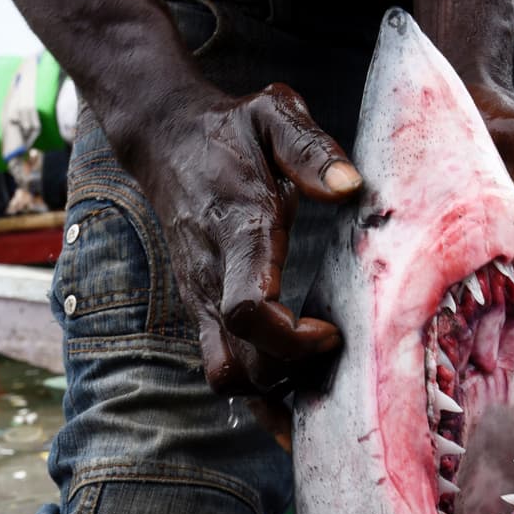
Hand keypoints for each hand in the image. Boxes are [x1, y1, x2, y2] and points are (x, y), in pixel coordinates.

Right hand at [139, 83, 360, 400]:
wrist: (164, 137)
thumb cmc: (230, 130)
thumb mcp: (273, 116)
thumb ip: (311, 149)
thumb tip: (349, 186)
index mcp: (237, 233)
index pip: (248, 310)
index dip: (292, 338)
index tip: (331, 330)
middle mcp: (211, 277)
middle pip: (242, 362)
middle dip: (293, 373)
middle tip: (337, 352)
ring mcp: (201, 299)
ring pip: (227, 376)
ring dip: (274, 389)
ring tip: (319, 372)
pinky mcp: (201, 309)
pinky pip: (222, 369)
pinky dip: (258, 393)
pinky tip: (295, 397)